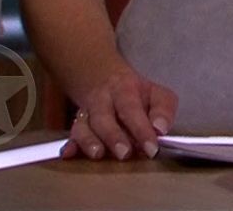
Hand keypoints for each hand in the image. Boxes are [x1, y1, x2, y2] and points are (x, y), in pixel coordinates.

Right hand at [58, 63, 177, 162]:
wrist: (102, 78)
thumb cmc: (135, 93)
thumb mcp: (156, 93)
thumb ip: (163, 110)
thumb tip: (161, 129)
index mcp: (124, 89)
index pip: (132, 108)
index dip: (141, 129)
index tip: (151, 148)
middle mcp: (102, 100)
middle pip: (104, 117)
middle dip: (114, 136)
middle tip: (125, 153)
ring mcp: (87, 113)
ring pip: (83, 126)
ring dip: (89, 141)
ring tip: (98, 154)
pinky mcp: (77, 126)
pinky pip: (70, 136)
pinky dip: (69, 146)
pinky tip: (68, 154)